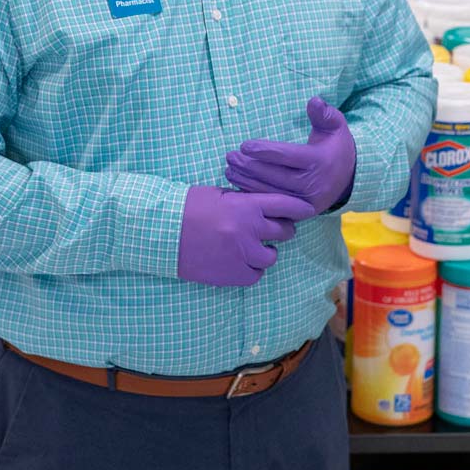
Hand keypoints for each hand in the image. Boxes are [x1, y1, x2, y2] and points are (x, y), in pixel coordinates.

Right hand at [177, 187, 314, 286]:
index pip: (286, 205)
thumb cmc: (188, 207)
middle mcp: (249, 230)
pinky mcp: (232, 274)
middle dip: (282, 229)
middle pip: (284, 232)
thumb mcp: (220, 194)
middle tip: (272, 228)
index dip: (300, 207)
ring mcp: (241, 254)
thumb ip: (246, 200)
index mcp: (247, 206)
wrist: (161, 230)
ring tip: (252, 247)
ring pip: (272, 256)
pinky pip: (255, 275)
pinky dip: (251, 269)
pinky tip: (240, 261)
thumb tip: (266, 205)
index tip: (308, 210)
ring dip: (266, 251)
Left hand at [223, 98, 356, 215]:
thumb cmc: (336, 147)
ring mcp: (305, 200)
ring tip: (229, 169)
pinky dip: (254, 194)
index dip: (265, 150)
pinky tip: (239, 183)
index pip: (288, 156)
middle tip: (230, 156)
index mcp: (319, 161)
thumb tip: (314, 100)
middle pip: (275, 175)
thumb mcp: (336, 127)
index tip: (244, 145)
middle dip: (250, 166)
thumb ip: (324, 114)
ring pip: (271, 191)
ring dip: (247, 181)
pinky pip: (273, 203)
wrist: (349, 179)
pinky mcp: (299, 211)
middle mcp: (312, 184)